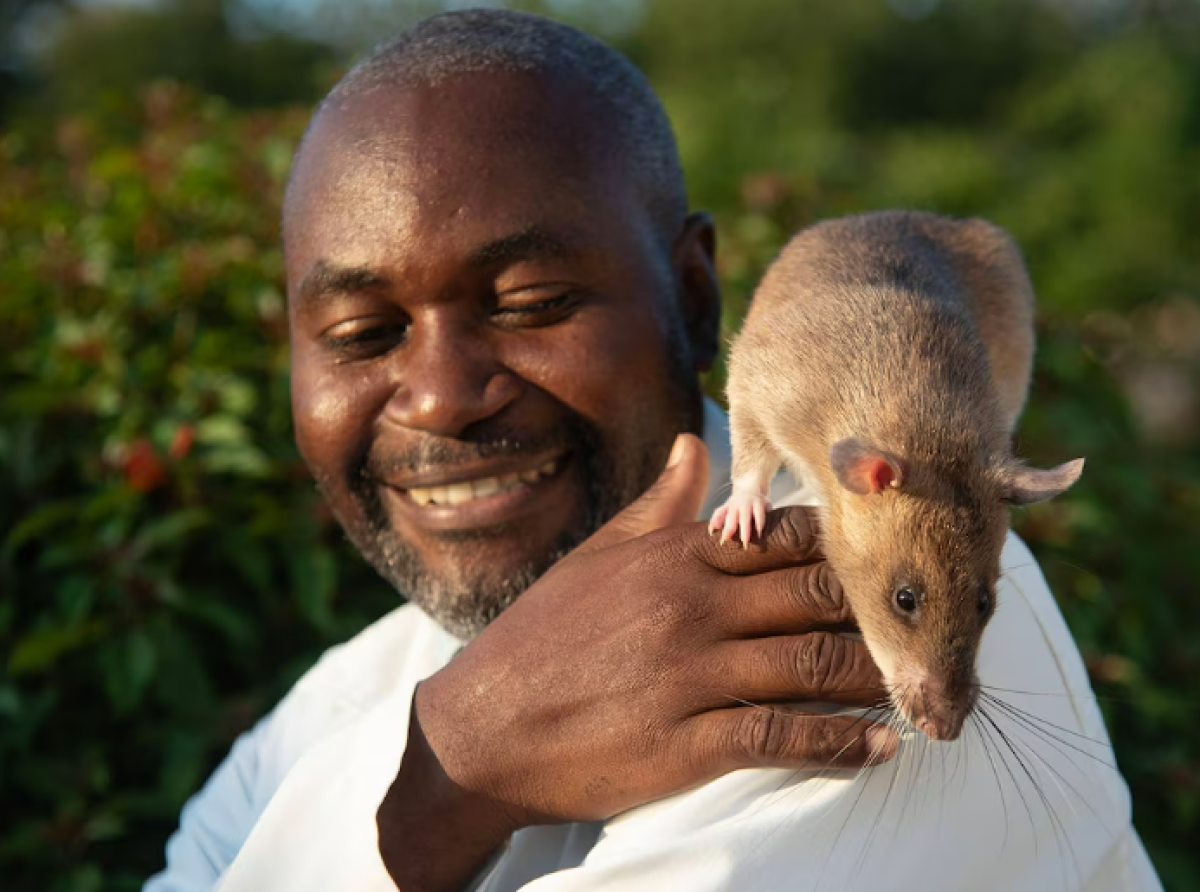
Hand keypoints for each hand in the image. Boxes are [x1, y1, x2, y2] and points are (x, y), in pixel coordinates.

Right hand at [377, 434, 890, 890]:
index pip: (786, 537)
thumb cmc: (543, 637)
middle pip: (814, 594)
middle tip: (924, 623)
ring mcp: (689, 674)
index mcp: (673, 557)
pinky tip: (880, 746)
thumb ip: (659, 505)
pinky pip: (781, 736)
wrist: (481, 729)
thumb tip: (697, 445)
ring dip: (873, 674)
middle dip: (876, 608)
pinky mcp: (685, 742)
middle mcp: (690, 606)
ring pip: (810, 662)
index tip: (888, 558)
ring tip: (918, 684)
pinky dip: (839, 742)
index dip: (848, 546)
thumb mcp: (597, 556)